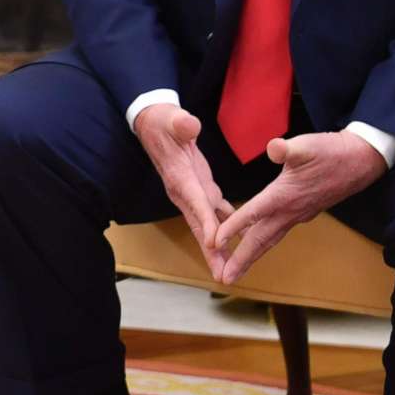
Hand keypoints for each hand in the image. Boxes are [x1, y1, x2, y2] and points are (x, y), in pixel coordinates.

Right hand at [133, 103, 229, 274]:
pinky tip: (239, 236)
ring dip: (218, 247)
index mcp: (180, 176)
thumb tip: (189, 126)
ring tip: (230, 268)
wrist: (155, 123)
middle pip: (199, 226)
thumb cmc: (163, 121)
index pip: (195, 201)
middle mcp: (184, 190)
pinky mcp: (200, 186)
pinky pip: (215, 210)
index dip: (204, 222)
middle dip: (211, 252)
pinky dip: (227, 225)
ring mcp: (192, 191)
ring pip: (207, 225)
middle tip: (222, 276)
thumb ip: (182, 124)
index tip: (214, 244)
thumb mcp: (172, 118)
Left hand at [210, 132, 389, 285]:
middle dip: (241, 261)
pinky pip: (277, 233)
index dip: (232, 227)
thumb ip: (288, 149)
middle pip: (260, 240)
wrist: (361, 161)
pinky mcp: (302, 212)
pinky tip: (254, 244)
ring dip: (251, 257)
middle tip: (223, 280)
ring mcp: (297, 214)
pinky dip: (262, 243)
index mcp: (284, 195)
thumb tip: (273, 148)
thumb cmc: (333, 152)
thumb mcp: (308, 146)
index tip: (214, 243)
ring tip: (234, 273)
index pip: (253, 214)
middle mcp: (290, 211)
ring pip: (269, 240)